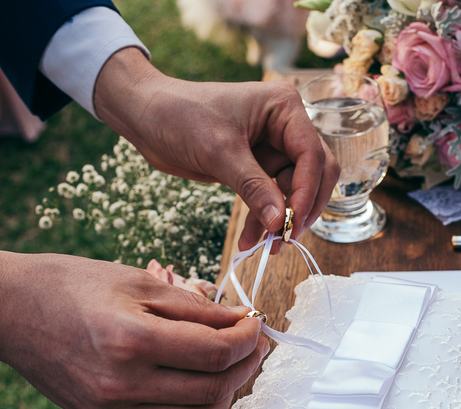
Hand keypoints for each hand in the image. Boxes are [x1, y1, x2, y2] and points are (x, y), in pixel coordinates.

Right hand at [0, 245, 267, 408]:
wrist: (6, 311)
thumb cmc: (69, 285)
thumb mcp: (136, 280)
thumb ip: (194, 306)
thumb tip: (241, 321)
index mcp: (131, 341)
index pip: (216, 353)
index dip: (248, 339)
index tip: (255, 322)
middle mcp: (122, 385)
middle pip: (213, 392)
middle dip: (243, 367)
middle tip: (251, 344)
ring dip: (224, 396)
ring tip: (229, 366)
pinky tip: (196, 385)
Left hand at [93, 48, 339, 251]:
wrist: (146, 116)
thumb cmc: (180, 116)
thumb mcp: (219, 151)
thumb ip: (253, 187)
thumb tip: (280, 223)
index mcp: (284, 108)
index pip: (312, 155)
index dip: (307, 192)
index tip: (291, 224)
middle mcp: (285, 126)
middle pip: (314, 174)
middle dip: (301, 208)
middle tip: (286, 238)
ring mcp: (272, 148)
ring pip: (292, 192)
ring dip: (280, 220)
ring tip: (266, 248)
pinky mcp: (256, 167)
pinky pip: (269, 198)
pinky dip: (261, 219)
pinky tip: (249, 240)